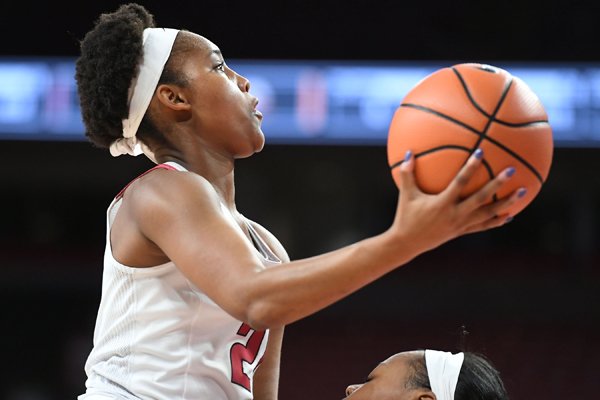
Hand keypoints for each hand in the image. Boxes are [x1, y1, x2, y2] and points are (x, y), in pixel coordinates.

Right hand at [389, 149, 524, 253]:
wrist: (407, 243)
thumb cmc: (406, 216)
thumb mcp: (406, 195)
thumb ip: (407, 173)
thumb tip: (409, 151)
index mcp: (442, 203)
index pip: (460, 183)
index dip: (470, 167)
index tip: (481, 152)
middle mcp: (455, 214)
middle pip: (481, 198)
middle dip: (497, 184)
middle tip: (511, 170)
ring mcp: (460, 224)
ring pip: (488, 214)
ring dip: (506, 203)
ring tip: (522, 191)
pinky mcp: (462, 232)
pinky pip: (483, 226)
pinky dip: (497, 221)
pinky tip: (509, 215)